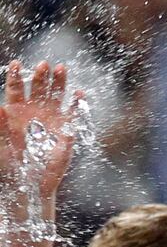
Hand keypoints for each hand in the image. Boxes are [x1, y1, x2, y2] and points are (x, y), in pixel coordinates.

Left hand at [0, 60, 83, 199]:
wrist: (32, 181)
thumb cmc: (12, 164)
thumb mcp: (1, 145)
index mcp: (16, 111)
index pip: (16, 89)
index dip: (17, 76)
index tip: (16, 64)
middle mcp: (35, 111)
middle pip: (39, 87)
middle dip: (40, 76)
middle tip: (43, 64)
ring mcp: (52, 118)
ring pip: (57, 94)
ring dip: (59, 82)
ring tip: (61, 69)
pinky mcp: (67, 129)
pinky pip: (74, 113)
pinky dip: (77, 104)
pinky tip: (78, 94)